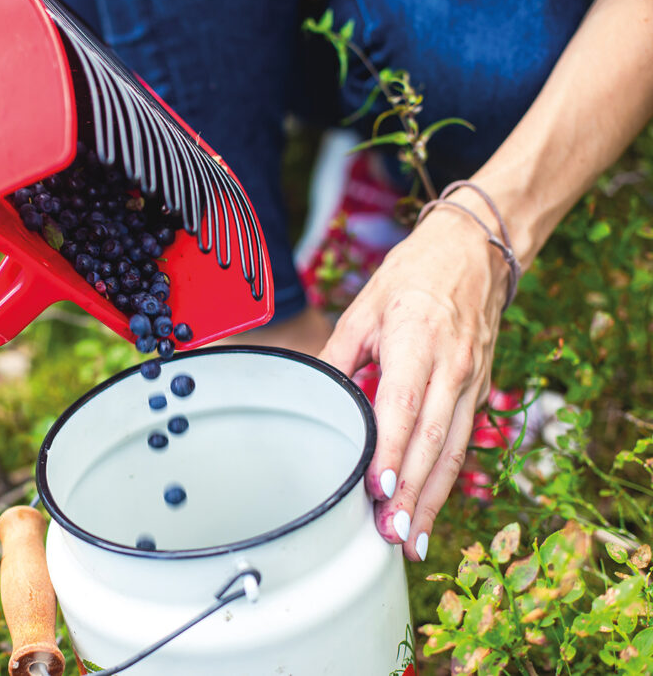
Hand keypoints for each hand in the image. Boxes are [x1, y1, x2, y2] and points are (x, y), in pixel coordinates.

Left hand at [319, 199, 510, 561]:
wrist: (476, 251)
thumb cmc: (413, 276)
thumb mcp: (363, 309)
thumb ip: (338, 358)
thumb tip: (309, 398)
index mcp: (417, 342)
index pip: (402, 408)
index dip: (390, 453)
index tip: (377, 491)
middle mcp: (452, 367)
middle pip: (432, 442)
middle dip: (412, 494)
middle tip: (391, 536)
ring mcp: (472, 381)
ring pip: (453, 450)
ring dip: (432, 498)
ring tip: (412, 540)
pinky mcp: (480, 390)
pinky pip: (462, 441)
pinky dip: (446, 478)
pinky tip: (429, 505)